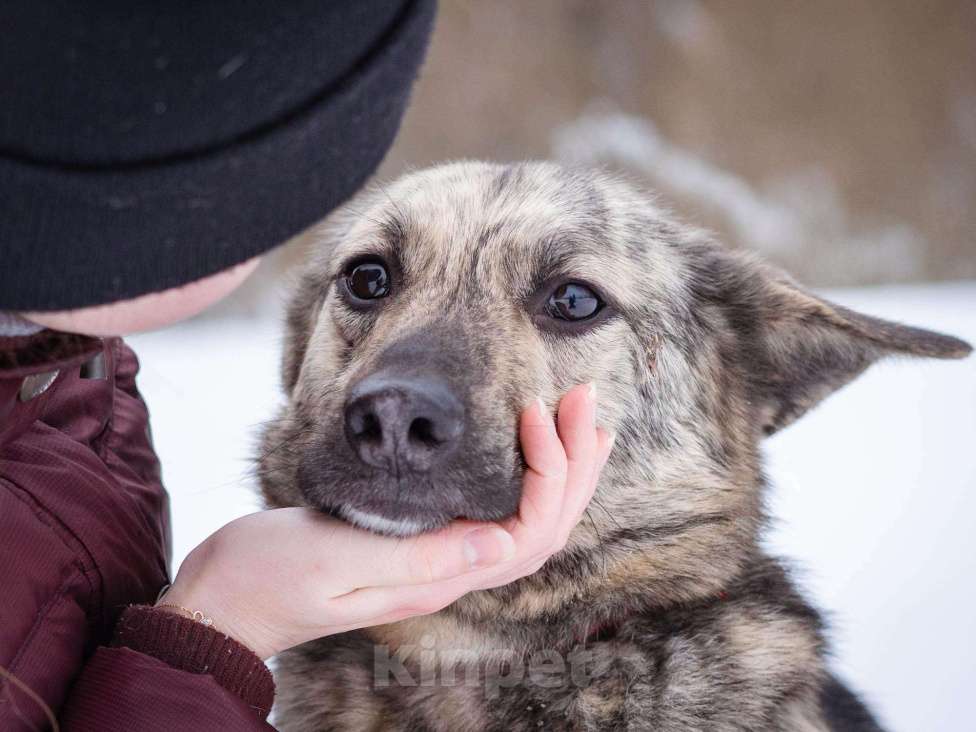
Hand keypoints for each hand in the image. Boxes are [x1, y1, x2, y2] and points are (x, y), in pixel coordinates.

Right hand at [158, 383, 611, 658]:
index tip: (534, 411)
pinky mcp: (421, 542)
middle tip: (585, 397)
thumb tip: (502, 546)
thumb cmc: (268, 578)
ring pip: (527, 521)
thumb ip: (419, 557)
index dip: (549, 473)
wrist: (224, 597)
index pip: (528, 531)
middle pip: (543, 526)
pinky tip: (530, 449)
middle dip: (574, 462)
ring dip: (561, 470)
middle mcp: (448, 572)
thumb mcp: (336, 562)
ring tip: (580, 415)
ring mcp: (438, 560)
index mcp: (435, 577)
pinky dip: (525, 477)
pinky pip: (496, 512)